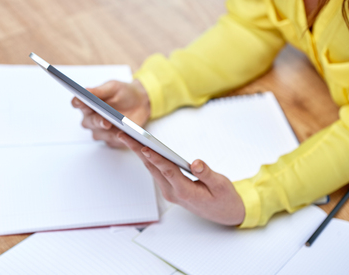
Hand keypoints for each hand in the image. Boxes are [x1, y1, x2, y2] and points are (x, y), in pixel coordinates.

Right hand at [72, 80, 150, 147]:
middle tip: (105, 121)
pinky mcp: (111, 139)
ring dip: (107, 133)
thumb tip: (86, 90)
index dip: (78, 103)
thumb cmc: (124, 93)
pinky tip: (125, 135)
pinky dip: (118, 139)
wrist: (140, 102)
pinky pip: (111, 142)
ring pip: (98, 135)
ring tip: (118, 130)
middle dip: (97, 121)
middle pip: (88, 122)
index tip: (80, 101)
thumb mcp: (113, 88)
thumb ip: (99, 91)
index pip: (78, 103)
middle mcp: (91, 119)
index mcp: (88, 104)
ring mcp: (100, 131)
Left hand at [117, 132, 245, 225]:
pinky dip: (147, 157)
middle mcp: (173, 193)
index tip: (144, 147)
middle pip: (153, 168)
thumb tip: (196, 162)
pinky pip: (155, 171)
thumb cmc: (224, 198)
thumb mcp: (221, 185)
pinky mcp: (169, 188)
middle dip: (137, 150)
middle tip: (124, 134)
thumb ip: (207, 174)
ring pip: (151, 169)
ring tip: (127, 135)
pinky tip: (140, 146)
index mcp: (186, 192)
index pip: (168, 172)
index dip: (156, 159)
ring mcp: (169, 191)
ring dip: (138, 152)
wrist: (224, 214)